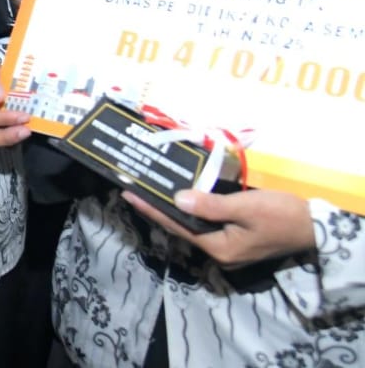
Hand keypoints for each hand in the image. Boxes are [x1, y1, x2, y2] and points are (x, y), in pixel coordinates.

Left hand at [122, 188, 315, 268]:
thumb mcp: (245, 207)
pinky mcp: (235, 240)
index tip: (128, 193)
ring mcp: (227, 248)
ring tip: (148, 192)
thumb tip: (177, 199)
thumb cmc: (280, 215)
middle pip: (180, 228)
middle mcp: (219, 252)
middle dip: (156, 209)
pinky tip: (179, 199)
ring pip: (191, 226)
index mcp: (218, 247)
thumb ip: (210, 205)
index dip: (150, 208)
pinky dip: (190, 212)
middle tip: (132, 189)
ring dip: (171, 210)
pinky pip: (205, 225)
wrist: (313, 226)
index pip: (176, 225)